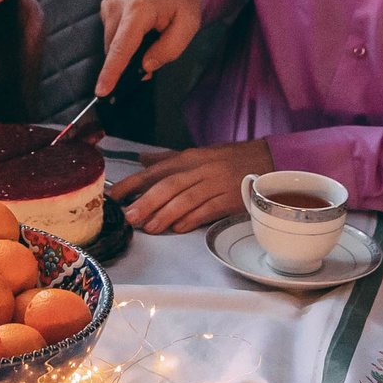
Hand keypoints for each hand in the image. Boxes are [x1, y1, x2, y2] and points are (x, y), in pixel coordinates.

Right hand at [96, 0, 202, 95]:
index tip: (101, 91)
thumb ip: (169, 49)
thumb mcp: (188, 22)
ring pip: (111, 42)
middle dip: (128, 62)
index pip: (120, 49)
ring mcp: (108, 3)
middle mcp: (117, 5)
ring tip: (151, 34)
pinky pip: (112, 32)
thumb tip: (145, 66)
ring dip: (128, 49)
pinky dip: (124, 38)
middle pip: (114, 49)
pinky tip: (141, 28)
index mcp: (138, 9)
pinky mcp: (106, 4)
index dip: (111, 73)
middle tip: (153, 56)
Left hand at [112, 138, 274, 233]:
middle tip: (129, 217)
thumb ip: (168, 159)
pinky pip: (207, 210)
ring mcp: (215, 184)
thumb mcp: (198, 153)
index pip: (155, 170)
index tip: (115, 195)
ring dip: (165, 215)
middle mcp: (199, 169)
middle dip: (146, 202)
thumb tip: (142, 158)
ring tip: (149, 228)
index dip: (133, 183)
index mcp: (188, 158)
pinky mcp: (229, 199)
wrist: (267, 161)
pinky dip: (192, 220)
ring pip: (185, 199)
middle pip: (168, 186)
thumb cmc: (229, 159)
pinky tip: (179, 228)